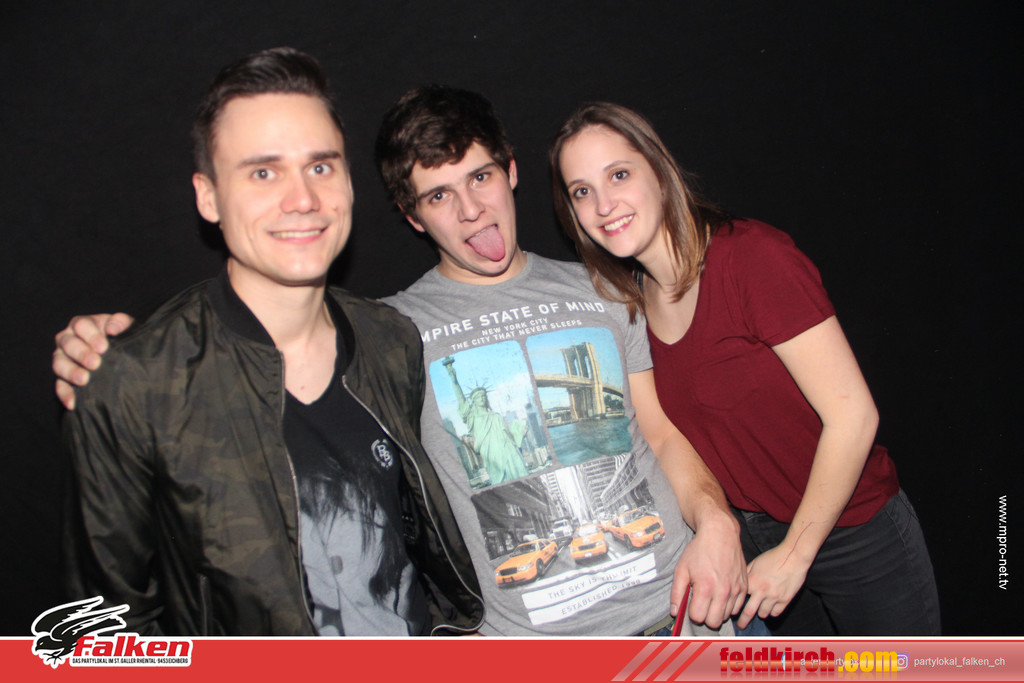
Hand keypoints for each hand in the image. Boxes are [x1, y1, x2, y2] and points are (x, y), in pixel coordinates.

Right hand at [53, 313, 132, 408]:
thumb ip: (121, 323)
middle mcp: (69, 339)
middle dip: (81, 353)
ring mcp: (63, 358)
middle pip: (67, 343)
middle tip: (95, 363)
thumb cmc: (122, 338)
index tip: (103, 347)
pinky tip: (73, 403)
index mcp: (83, 325)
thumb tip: (112, 328)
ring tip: (84, 380)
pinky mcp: (63, 378)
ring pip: (59, 363)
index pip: (81, 325)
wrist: (123, 356)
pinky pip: (59, 385)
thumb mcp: (126, 328)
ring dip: (70, 372)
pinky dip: (65, 394)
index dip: (91, 335)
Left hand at [670, 511, 746, 628]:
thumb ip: (676, 593)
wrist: (720, 533)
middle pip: (714, 622)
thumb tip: (674, 612)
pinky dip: (729, 605)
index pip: (698, 618)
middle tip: (701, 603)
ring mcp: (736, 589)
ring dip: (717, 611)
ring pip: (726, 616)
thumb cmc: (699, 550)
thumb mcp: (681, 569)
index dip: (692, 613)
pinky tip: (722, 594)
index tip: (692, 603)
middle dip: (705, 616)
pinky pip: (737, 608)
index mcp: (705, 588)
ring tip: (712, 596)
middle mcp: (723, 591)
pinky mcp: (744, 586)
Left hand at [736, 544, 810, 628]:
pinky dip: (772, 612)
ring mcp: (774, 597)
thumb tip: (737, 583)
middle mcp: (761, 591)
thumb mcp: (755, 563)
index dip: (734, 605)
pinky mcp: (785, 600)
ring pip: (763, 614)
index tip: (730, 611)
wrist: (793, 556)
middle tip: (740, 625)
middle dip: (742, 621)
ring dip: (760, 613)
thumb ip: (746, 575)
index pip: (738, 599)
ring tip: (758, 610)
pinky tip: (770, 607)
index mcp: (752, 581)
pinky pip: (776, 613)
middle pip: (748, 613)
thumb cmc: (773, 557)